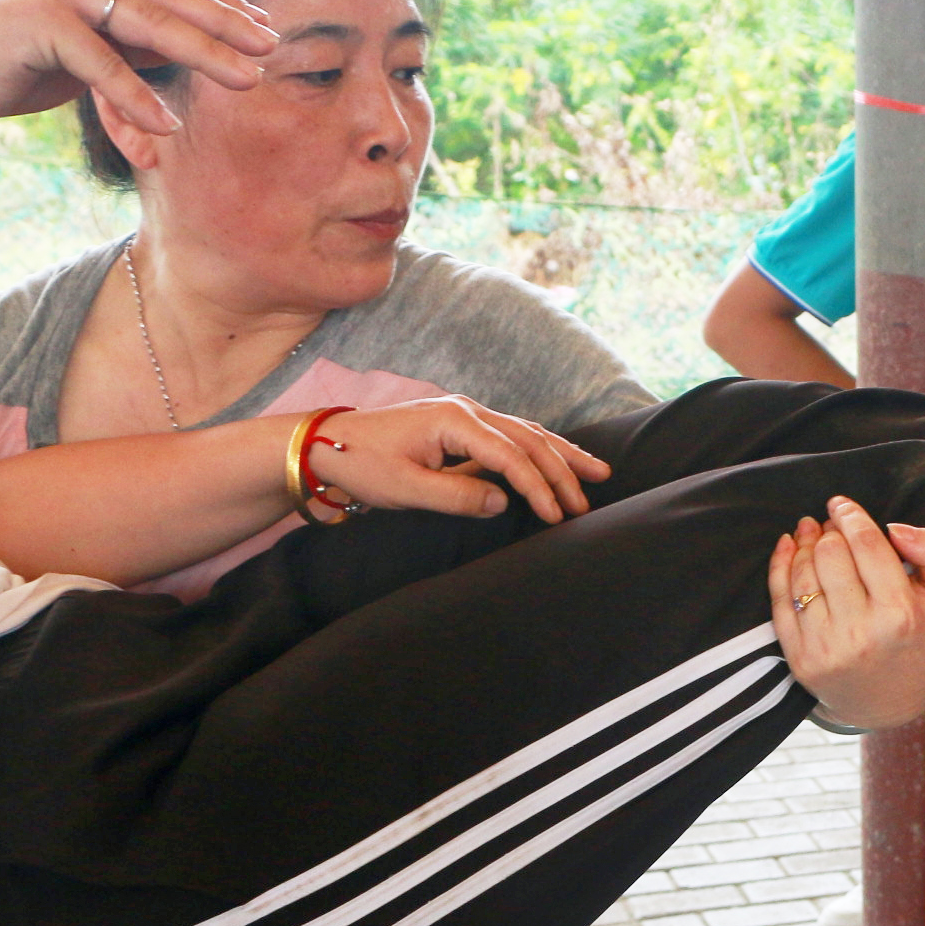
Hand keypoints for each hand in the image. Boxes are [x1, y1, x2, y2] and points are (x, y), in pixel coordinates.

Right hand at [0, 0, 276, 137]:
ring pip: (144, 23)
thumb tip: (181, 52)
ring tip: (247, 81)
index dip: (218, 6)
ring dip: (202, 54)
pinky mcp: (35, 20)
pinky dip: (134, 97)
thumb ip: (127, 46)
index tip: (265, 28)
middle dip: (225, 25)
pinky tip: (167, 127)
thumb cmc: (6, 71)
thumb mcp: (82, 56)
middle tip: (273, 48)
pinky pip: (100, 62)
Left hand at [307, 398, 611, 523]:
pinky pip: (512, 435)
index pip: (509, 455)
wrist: (326, 442)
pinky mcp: (461, 426)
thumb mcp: (404, 488)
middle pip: (528, 439)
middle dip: (562, 472)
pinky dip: (540, 449)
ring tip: (597, 473)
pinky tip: (558, 461)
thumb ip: (455, 496)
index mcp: (453, 420)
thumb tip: (503, 501)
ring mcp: (465, 414)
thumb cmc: (361, 464)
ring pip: (527, 433)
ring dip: (561, 455)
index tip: (554, 515)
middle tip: (585, 504)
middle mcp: (466, 410)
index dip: (537, 486)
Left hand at [770, 497, 924, 729]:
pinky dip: (780, 566)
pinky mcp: (800, 658)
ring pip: (803, 573)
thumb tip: (894, 527)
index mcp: (901, 614)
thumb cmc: (921, 642)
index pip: (867, 545)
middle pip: (831, 554)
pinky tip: (788, 547)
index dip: (850, 516)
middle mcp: (861, 631)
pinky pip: (780, 600)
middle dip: (829, 530)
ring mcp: (826, 647)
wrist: (889, 704)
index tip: (841, 504)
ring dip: (804, 543)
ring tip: (811, 530)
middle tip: (832, 523)